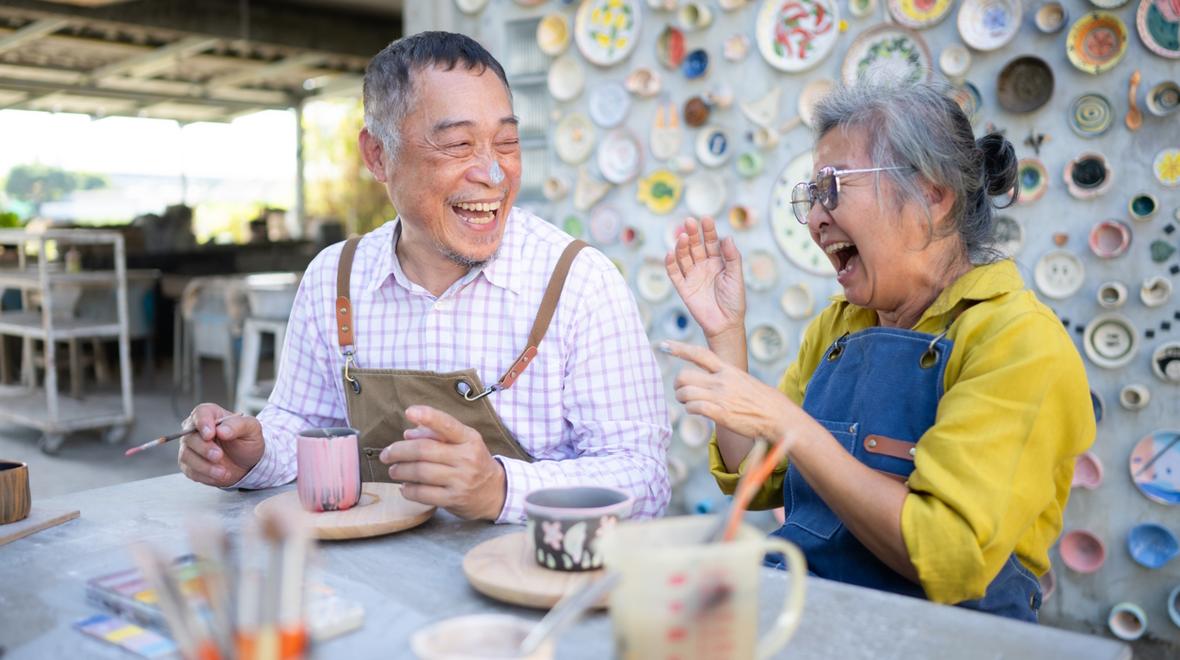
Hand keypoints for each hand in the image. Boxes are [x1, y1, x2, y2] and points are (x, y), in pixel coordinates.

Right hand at [178, 403, 263, 486]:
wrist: (247, 462)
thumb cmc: (247, 441)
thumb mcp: (251, 429)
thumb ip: (238, 425)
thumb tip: (222, 430)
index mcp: (211, 414)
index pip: (200, 413)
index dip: (203, 423)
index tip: (210, 434)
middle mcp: (196, 429)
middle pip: (189, 436)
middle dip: (204, 448)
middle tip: (218, 455)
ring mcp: (190, 448)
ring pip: (186, 455)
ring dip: (204, 465)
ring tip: (223, 471)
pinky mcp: (190, 465)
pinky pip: (190, 471)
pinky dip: (205, 475)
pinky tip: (219, 475)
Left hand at [379, 405, 506, 519]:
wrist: (495, 492)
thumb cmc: (474, 462)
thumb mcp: (463, 442)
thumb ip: (436, 435)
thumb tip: (408, 434)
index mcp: (469, 438)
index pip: (447, 425)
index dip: (428, 416)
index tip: (409, 412)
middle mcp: (467, 458)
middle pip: (424, 450)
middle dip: (398, 451)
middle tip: (386, 454)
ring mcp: (461, 480)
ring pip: (420, 472)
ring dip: (400, 470)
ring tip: (393, 470)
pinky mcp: (454, 499)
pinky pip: (423, 493)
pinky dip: (408, 489)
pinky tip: (404, 486)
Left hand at [662, 340, 797, 442]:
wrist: (779, 417)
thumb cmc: (765, 402)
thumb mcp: (746, 382)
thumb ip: (728, 379)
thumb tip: (714, 383)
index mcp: (729, 369)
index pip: (699, 354)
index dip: (679, 349)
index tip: (663, 345)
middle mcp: (722, 380)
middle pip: (684, 376)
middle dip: (678, 385)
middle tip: (682, 392)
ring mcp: (721, 396)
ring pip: (685, 392)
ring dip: (683, 399)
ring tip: (689, 404)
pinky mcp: (721, 413)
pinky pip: (694, 407)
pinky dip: (691, 410)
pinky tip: (698, 412)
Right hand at [665, 216, 746, 340]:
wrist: (726, 324)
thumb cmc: (734, 300)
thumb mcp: (736, 277)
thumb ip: (732, 257)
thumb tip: (727, 237)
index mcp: (717, 262)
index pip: (711, 242)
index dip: (708, 231)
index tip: (706, 218)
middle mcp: (703, 266)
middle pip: (695, 246)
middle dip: (693, 234)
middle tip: (689, 221)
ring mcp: (692, 276)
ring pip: (683, 257)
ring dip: (682, 246)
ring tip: (683, 237)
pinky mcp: (683, 288)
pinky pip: (674, 274)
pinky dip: (670, 264)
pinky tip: (670, 253)